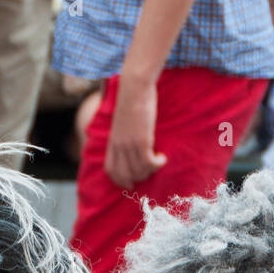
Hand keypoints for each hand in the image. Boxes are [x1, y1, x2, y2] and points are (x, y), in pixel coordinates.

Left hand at [104, 75, 166, 189]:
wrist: (134, 88)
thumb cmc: (132, 100)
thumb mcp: (123, 121)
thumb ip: (124, 134)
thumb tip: (132, 144)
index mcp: (112, 142)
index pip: (111, 170)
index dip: (119, 180)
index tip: (130, 184)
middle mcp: (119, 147)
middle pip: (125, 175)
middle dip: (138, 179)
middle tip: (150, 171)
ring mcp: (129, 145)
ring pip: (139, 171)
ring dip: (151, 171)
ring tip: (158, 161)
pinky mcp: (141, 140)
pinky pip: (149, 163)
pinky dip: (157, 164)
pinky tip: (163, 157)